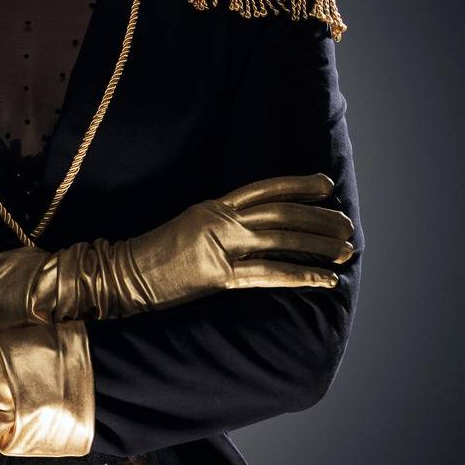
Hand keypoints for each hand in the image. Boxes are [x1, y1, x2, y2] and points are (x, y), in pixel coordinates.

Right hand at [0, 172, 354, 325]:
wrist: (117, 278)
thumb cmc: (149, 261)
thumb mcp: (186, 231)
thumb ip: (216, 228)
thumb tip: (249, 235)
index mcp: (211, 208)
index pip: (262, 189)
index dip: (297, 185)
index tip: (325, 185)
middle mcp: (218, 220)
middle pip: (280, 214)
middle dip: (318, 219)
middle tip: (347, 225)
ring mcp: (218, 245)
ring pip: (281, 239)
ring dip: (317, 244)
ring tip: (345, 249)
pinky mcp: (217, 274)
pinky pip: (268, 274)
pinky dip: (301, 276)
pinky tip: (325, 280)